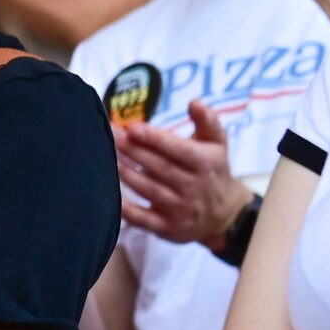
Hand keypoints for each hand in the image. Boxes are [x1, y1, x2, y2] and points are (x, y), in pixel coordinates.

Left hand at [113, 99, 251, 244]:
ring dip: (124, 172)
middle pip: (157, 167)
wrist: (225, 214)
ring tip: (104, 155)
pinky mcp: (167, 228)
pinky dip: (124, 207)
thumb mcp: (218, 144)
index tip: (131, 127)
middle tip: (109, 134)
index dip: (154, 138)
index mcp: (205, 164)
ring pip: (147, 189)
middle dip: (131, 150)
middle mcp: (193, 187)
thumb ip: (208, 121)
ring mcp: (180, 210)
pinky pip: (142, 218)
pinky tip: (106, 191)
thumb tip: (194, 102)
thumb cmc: (212, 170)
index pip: (178, 150)